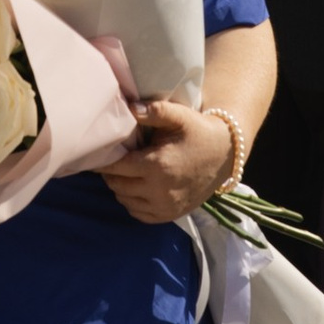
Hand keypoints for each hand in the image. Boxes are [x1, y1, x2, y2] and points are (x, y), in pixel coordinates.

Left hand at [103, 98, 236, 224]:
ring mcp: (165, 206)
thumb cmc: (198, 132)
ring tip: (124, 172)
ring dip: (120, 188)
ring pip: (125, 200)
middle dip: (111, 173)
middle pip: (117, 185)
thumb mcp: (180, 116)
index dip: (104, 160)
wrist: (225, 155)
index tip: (99, 153)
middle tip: (112, 161)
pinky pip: (138, 214)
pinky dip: (132, 202)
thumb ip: (155, 111)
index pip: (116, 167)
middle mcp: (160, 190)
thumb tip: (130, 107)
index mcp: (158, 165)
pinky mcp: (170, 215)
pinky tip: (136, 188)